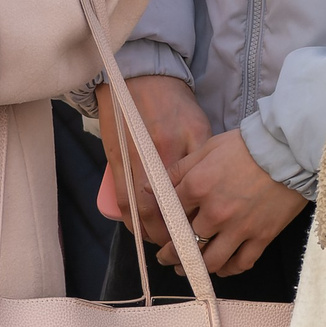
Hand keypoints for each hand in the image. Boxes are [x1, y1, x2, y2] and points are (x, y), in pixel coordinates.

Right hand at [98, 74, 208, 254]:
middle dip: (170, 237)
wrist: (138, 77)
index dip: (189, 226)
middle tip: (183, 249)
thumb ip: (203, 159)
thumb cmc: (173, 102)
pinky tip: (143, 229)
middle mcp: (150, 161)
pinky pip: (121, 201)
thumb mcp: (198, 127)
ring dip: (150, 233)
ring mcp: (129, 163)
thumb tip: (211, 192)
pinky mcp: (115, 162)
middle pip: (159, 213)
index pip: (182, 200)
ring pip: (138, 212)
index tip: (199, 240)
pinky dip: (131, 221)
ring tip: (164, 243)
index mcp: (175, 151)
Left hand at [168, 129, 306, 275]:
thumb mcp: (206, 149)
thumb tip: (149, 187)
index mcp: (197, 187)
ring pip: (211, 260)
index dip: (162, 225)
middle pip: (186, 242)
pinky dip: (228, 270)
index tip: (159, 233)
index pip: (170, 215)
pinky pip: (241, 263)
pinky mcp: (261, 237)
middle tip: (166, 258)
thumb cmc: (245, 146)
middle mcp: (215, 212)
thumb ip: (178, 170)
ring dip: (195, 268)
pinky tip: (220, 269)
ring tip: (186, 270)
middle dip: (172, 253)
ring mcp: (239, 228)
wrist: (286, 151)